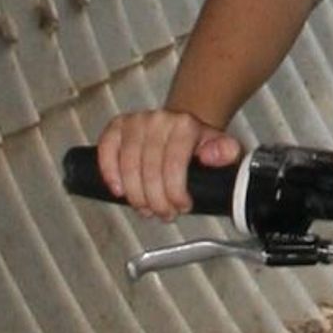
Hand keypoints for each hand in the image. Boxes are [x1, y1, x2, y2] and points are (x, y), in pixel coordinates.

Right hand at [98, 105, 234, 219]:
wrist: (179, 128)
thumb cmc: (197, 145)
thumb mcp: (221, 149)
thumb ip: (226, 152)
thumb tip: (214, 155)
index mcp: (185, 124)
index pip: (174, 163)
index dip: (175, 191)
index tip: (181, 206)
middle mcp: (158, 119)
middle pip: (150, 168)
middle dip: (156, 199)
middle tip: (163, 213)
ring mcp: (135, 121)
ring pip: (128, 164)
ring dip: (135, 194)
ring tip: (146, 208)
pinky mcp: (117, 127)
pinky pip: (106, 150)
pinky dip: (110, 173)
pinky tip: (119, 190)